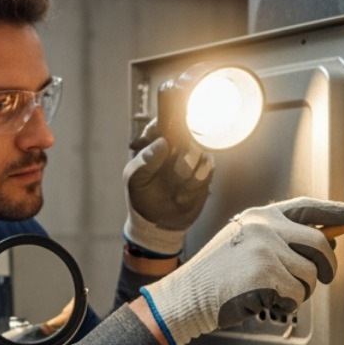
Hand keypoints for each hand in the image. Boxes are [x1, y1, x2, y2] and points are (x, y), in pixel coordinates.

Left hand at [123, 132, 213, 257]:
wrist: (158, 223)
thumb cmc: (141, 197)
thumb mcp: (135, 179)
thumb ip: (146, 160)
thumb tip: (163, 142)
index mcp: (154, 143)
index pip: (164, 121)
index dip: (170, 122)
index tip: (170, 135)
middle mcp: (175, 146)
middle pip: (188, 133)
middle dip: (181, 155)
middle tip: (173, 171)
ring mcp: (191, 158)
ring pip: (199, 152)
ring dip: (187, 173)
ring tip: (175, 189)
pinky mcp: (204, 172)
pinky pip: (208, 169)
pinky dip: (195, 184)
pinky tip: (183, 195)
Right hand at [139, 197, 343, 344]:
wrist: (188, 296)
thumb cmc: (218, 275)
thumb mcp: (245, 242)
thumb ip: (279, 238)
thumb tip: (324, 242)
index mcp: (261, 217)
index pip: (308, 207)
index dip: (335, 211)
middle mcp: (265, 228)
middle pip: (319, 244)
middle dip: (326, 266)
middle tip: (323, 278)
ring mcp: (266, 251)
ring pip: (310, 275)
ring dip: (301, 290)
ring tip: (274, 292)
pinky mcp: (267, 276)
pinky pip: (297, 295)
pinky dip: (287, 304)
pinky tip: (264, 301)